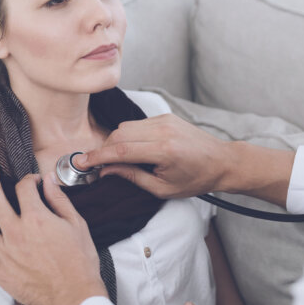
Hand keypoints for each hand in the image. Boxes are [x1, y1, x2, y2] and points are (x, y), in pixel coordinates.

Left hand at [0, 168, 107, 304]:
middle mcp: (15, 232)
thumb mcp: (77, 225)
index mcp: (36, 218)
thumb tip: (48, 181)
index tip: (33, 181)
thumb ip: (60, 200)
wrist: (74, 296)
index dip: (29, 180)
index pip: (25, 188)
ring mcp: (4, 252)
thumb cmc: (80, 262)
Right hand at [75, 114, 233, 198]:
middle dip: (104, 149)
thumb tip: (106, 171)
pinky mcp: (165, 116)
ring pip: (126, 126)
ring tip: (117, 159)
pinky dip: (128, 135)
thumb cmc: (195, 179)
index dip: (98, 156)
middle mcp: (163, 130)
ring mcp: (164, 120)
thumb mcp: (162, 188)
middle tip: (99, 165)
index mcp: (164, 150)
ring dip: (115, 142)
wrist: (221, 161)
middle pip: (119, 134)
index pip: (121, 149)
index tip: (82, 162)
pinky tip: (133, 150)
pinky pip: (137, 124)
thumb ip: (132, 177)